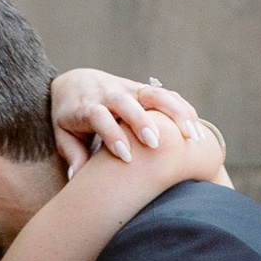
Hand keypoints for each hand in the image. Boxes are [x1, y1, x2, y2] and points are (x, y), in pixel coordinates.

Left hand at [49, 67, 229, 185]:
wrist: (76, 83)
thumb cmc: (69, 118)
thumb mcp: (63, 134)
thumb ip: (71, 154)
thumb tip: (77, 177)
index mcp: (87, 106)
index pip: (100, 117)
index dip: (112, 135)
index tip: (125, 157)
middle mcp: (109, 94)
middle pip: (128, 103)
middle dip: (143, 121)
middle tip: (156, 144)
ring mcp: (129, 89)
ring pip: (155, 94)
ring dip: (176, 113)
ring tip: (193, 137)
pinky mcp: (144, 89)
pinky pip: (168, 95)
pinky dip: (183, 110)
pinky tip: (197, 130)